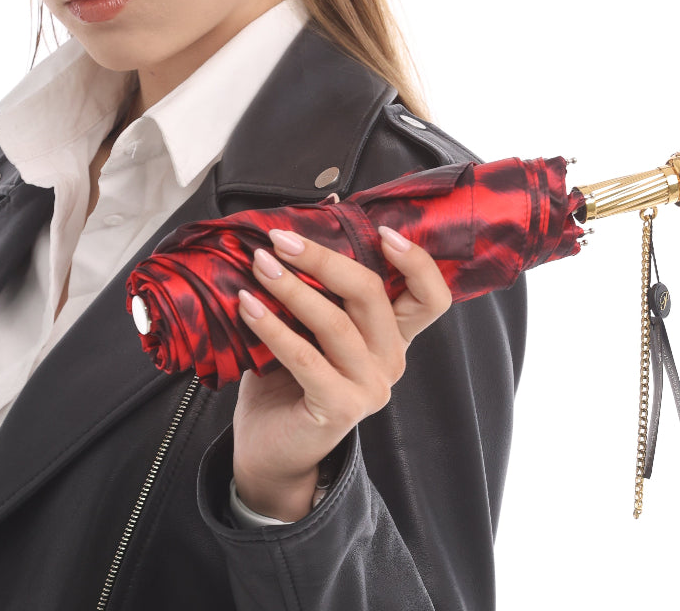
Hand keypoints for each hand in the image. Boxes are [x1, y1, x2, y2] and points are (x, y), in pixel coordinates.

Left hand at [231, 225, 452, 521]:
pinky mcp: (341, 408)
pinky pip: (306, 358)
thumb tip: (294, 234)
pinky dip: (273, 327)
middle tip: (281, 240)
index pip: (431, 297)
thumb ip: (319, 291)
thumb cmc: (288, 379)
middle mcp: (391, 360)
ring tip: (259, 265)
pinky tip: (247, 306)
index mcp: (393, 335)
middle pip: (372, 295)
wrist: (272, 448)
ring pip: (336, 323)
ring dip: (292, 288)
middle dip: (323, 259)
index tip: (383, 231)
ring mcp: (370, 387)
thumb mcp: (311, 327)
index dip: (417, 262)